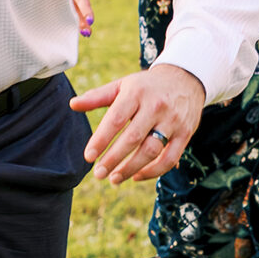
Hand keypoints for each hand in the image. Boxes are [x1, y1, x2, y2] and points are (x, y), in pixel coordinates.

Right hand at [70, 0, 116, 36]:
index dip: (85, 8)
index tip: (91, 21)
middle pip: (71, 3)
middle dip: (78, 18)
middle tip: (88, 33)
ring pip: (69, 4)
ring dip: (76, 18)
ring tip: (87, 33)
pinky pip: (71, 2)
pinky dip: (76, 13)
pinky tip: (82, 24)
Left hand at [70, 63, 204, 184]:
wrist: (185, 78)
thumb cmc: (146, 86)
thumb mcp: (122, 85)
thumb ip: (97, 96)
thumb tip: (72, 104)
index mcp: (136, 93)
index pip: (116, 119)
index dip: (101, 139)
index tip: (88, 156)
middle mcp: (155, 106)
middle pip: (133, 138)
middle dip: (114, 159)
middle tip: (98, 174)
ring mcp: (172, 121)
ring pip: (151, 150)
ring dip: (131, 168)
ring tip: (114, 179)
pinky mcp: (185, 133)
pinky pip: (170, 158)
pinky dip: (154, 171)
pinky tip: (137, 176)